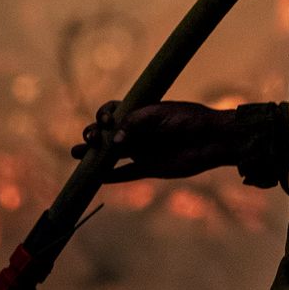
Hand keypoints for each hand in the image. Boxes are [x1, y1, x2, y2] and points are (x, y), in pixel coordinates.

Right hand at [70, 100, 246, 182]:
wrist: (212, 138)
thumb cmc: (188, 119)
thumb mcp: (160, 114)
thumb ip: (135, 124)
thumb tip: (114, 140)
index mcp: (140, 113)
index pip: (113, 112)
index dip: (104, 115)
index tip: (107, 120)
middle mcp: (137, 132)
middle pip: (106, 133)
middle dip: (93, 134)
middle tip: (90, 139)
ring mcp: (142, 150)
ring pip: (111, 153)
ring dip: (93, 155)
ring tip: (76, 154)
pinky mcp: (149, 167)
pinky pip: (125, 173)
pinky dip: (111, 176)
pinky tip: (96, 177)